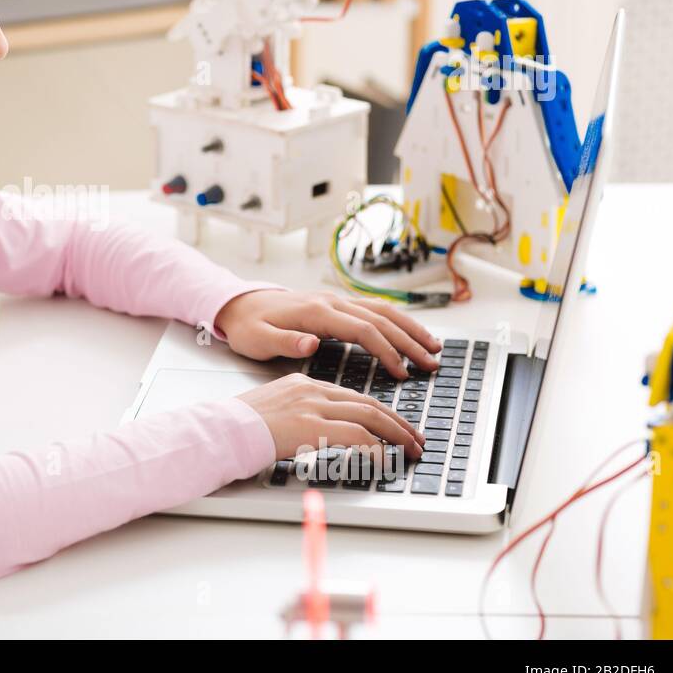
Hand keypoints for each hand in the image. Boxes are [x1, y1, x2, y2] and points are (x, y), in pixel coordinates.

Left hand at [214, 289, 441, 379]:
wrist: (238, 305)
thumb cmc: (248, 327)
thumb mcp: (258, 339)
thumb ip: (285, 342)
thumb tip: (310, 343)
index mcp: (317, 312)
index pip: (363, 330)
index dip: (386, 351)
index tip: (402, 372)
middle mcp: (331, 302)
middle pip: (381, 319)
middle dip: (409, 341)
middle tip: (432, 363)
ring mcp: (335, 300)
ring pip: (383, 310)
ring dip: (410, 328)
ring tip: (434, 347)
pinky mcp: (336, 304)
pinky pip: (374, 310)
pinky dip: (397, 321)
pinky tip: (410, 333)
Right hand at [236, 373, 424, 461]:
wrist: (219, 429)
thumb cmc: (237, 427)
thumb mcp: (271, 411)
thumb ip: (296, 415)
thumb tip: (313, 432)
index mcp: (302, 383)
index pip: (351, 396)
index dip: (378, 412)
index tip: (393, 426)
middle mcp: (311, 390)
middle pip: (367, 403)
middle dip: (397, 422)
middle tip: (415, 439)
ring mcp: (312, 406)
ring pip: (369, 416)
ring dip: (396, 435)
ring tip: (411, 450)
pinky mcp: (312, 426)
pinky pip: (356, 436)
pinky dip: (376, 448)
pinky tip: (385, 460)